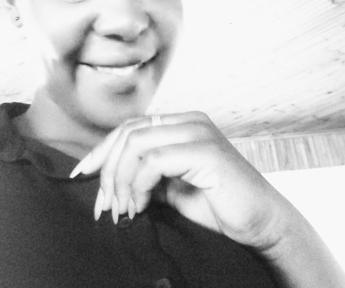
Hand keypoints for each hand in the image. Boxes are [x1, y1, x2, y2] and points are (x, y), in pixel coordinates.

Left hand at [70, 111, 295, 252]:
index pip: (130, 127)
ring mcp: (198, 133)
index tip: (83, 175)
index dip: (103, 151)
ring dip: (120, 179)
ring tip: (123, 209)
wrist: (261, 223)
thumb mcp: (171, 190)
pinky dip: (138, 185)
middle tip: (104, 204)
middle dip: (107, 169)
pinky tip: (141, 206)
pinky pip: (154, 161)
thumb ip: (144, 177)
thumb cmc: (219, 206)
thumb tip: (108, 183)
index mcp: (182, 125)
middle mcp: (189, 121)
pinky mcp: (205, 151)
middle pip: (128, 132)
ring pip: (135, 143)